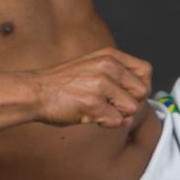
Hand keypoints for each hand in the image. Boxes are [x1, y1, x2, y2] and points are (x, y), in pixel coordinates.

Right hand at [29, 48, 154, 127]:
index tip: (128, 95)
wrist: (34, 92)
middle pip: (142, 92)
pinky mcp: (93, 103)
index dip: (140, 87)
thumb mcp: (92, 67)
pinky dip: (105, 123)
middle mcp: (108, 66)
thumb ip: (117, 78)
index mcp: (109, 56)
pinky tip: (90, 115)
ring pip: (132, 108)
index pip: (146, 71)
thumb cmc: (62, 84)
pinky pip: (117, 121)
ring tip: (97, 109)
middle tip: (111, 105)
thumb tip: (139, 101)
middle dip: (130, 103)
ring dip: (117, 115)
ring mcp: (100, 84)